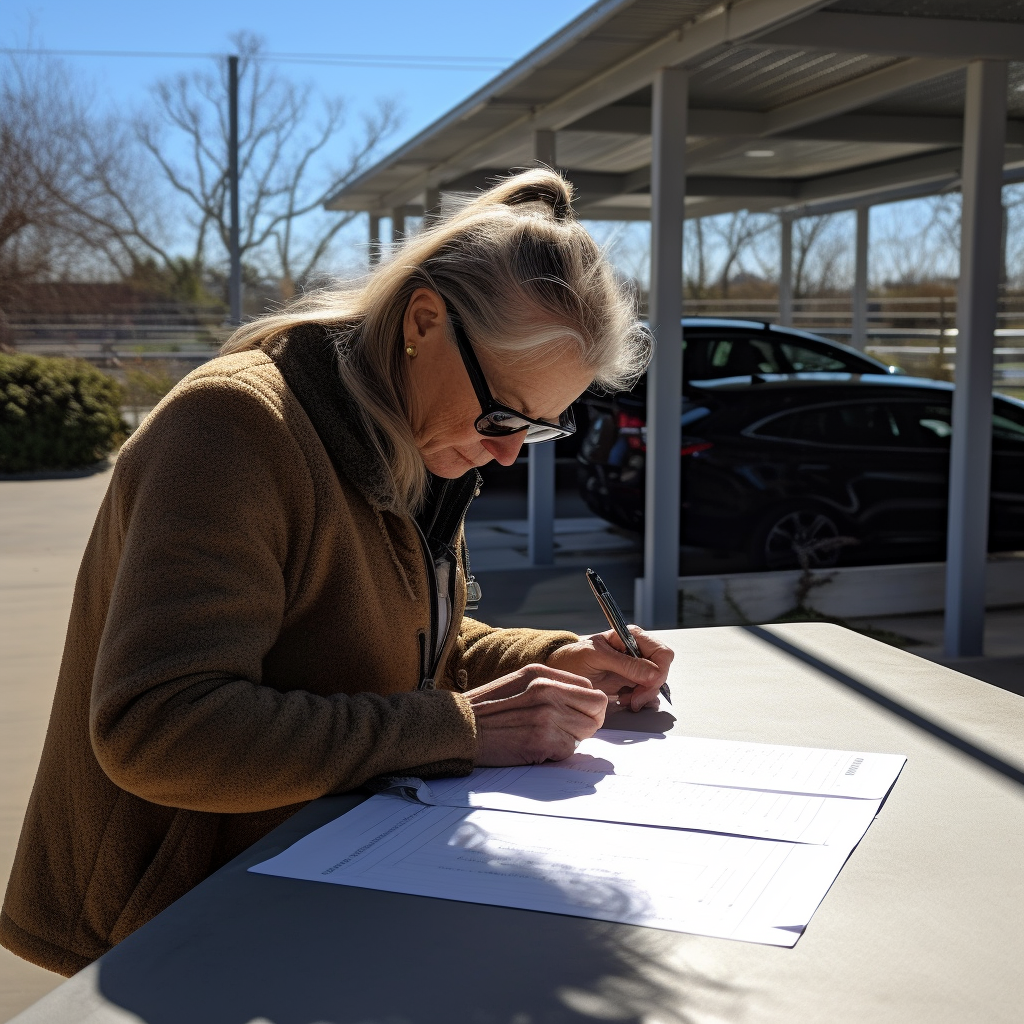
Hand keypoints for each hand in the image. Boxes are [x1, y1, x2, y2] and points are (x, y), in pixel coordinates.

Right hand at [467, 664, 607, 765]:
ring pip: (587, 730)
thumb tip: (579, 702)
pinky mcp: (542, 740)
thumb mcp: (518, 683)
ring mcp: (546, 715)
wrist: (457, 728)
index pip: (589, 688)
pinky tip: (536, 748)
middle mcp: (547, 690)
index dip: (586, 706)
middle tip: (569, 731)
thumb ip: (549, 687)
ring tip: (546, 738)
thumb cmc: (485, 709)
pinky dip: (557, 753)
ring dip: (572, 739)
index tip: (576, 715)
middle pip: (597, 707)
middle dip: (588, 722)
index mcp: (541, 674)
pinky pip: (569, 750)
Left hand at [546, 626, 673, 711]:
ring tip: (625, 699)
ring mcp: (636, 667)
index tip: (645, 686)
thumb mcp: (597, 657)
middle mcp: (638, 650)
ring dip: (644, 695)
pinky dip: (640, 700)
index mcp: (632, 637)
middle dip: (651, 687)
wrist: (563, 670)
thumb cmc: (575, 658)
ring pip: (656, 684)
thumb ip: (625, 665)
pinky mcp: (632, 681)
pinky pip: (648, 692)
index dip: (659, 672)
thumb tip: (653, 674)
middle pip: (662, 670)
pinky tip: (625, 700)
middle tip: (634, 699)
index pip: (662, 653)